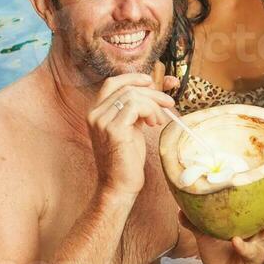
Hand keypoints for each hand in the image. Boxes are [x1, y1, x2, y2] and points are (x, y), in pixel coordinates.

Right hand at [89, 73, 175, 198]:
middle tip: (168, 103)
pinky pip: (136, 106)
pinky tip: (153, 124)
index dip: (133, 78)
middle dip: (152, 92)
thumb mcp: (131, 127)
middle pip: (126, 87)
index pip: (112, 82)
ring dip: (154, 104)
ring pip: (133, 95)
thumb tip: (156, 89)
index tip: (152, 81)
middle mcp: (94, 114)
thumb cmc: (127, 159)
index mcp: (96, 112)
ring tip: (159, 120)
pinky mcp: (113, 129)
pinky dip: (151, 111)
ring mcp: (101, 121)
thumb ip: (137, 109)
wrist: (119, 185)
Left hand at [192, 191, 263, 263]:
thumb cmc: (217, 255)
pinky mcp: (254, 260)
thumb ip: (196, 221)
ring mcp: (259, 246)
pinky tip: (237, 242)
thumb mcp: (205, 235)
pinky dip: (243, 246)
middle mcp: (260, 233)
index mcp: (251, 223)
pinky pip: (249, 250)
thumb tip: (180, 208)